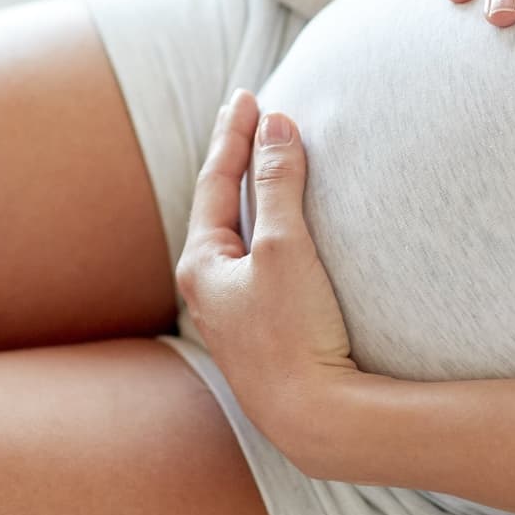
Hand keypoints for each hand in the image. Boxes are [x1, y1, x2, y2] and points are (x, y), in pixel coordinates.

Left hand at [174, 89, 366, 462]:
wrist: (314, 418)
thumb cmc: (294, 332)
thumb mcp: (284, 246)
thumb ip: (278, 182)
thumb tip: (277, 125)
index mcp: (200, 264)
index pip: (216, 181)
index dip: (234, 134)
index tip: (250, 95)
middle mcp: (207, 289)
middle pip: (218, 206)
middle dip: (234, 159)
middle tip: (248, 115)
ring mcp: (233, 313)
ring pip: (236, 235)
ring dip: (250, 194)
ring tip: (260, 162)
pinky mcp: (261, 332)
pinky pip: (256, 261)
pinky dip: (266, 229)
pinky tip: (279, 233)